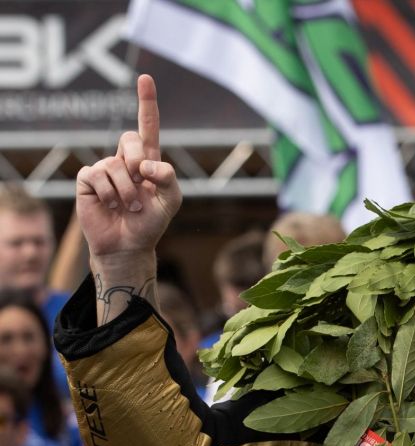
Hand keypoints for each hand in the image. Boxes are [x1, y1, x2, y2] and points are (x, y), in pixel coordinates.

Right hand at [76, 75, 180, 264]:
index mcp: (148, 160)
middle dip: (138, 162)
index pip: (147, 126)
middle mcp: (125, 159)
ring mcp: (105, 168)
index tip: (145, 77)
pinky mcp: (88, 180)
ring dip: (127, 190)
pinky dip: (109, 194)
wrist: (129, 245)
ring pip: (115, 163)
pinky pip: (97, 175)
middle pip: (130, 138)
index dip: (146, 102)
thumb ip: (167, 178)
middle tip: (141, 185)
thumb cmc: (151, 222)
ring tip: (130, 206)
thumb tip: (145, 164)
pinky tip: (112, 206)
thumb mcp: (171, 200)